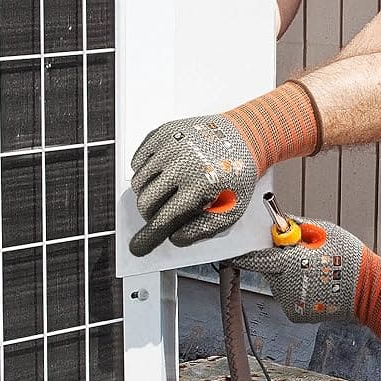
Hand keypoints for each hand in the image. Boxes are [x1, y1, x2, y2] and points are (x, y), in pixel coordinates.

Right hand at [127, 82, 322, 255]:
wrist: (242, 138)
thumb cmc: (237, 173)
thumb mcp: (231, 209)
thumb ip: (203, 229)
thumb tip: (175, 237)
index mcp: (199, 184)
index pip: (162, 219)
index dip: (148, 237)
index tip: (138, 247)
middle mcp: (181, 163)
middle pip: (144, 201)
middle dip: (151, 214)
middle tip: (164, 211)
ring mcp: (169, 146)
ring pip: (138, 182)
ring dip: (148, 192)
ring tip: (169, 189)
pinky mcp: (161, 133)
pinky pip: (137, 161)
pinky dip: (145, 171)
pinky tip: (164, 172)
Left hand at [233, 217, 380, 358]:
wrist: (368, 292)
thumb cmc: (348, 257)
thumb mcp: (324, 232)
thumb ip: (297, 228)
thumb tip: (279, 223)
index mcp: (290, 263)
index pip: (256, 258)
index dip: (243, 253)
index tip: (232, 250)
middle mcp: (285, 285)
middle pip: (268, 269)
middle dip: (277, 261)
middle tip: (298, 256)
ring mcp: (290, 302)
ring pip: (278, 283)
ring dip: (288, 276)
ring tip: (313, 272)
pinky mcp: (295, 314)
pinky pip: (288, 296)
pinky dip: (296, 290)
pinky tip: (315, 286)